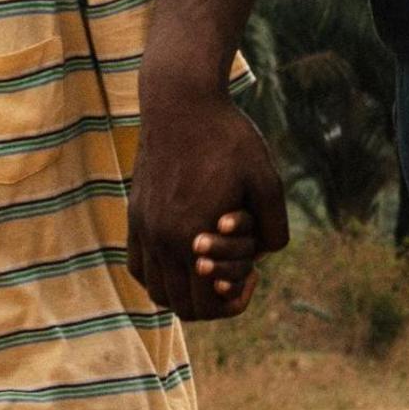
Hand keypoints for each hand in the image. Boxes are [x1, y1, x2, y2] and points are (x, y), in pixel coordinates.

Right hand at [130, 87, 286, 320]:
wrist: (181, 103)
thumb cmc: (229, 139)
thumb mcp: (267, 180)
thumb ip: (274, 227)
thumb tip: (266, 257)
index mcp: (193, 236)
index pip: (206, 304)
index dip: (235, 302)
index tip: (254, 276)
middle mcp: (162, 238)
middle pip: (181, 306)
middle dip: (213, 302)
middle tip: (236, 276)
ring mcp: (144, 227)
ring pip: (156, 291)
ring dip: (184, 293)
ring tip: (211, 271)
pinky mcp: (135, 214)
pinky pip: (138, 266)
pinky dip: (160, 276)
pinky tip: (185, 256)